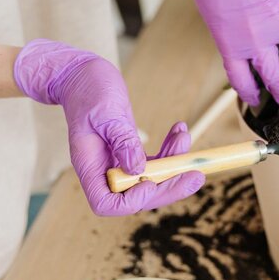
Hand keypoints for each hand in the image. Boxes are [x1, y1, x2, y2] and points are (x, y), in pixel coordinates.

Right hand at [13, 39, 204, 215]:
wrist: (82, 76)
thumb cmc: (87, 90)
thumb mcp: (106, 112)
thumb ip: (121, 140)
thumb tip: (138, 170)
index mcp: (88, 166)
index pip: (106, 203)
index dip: (131, 200)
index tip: (150, 182)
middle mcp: (103, 170)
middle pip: (137, 196)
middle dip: (169, 188)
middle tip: (196, 176)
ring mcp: (118, 163)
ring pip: (151, 181)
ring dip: (175, 166)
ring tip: (185, 139)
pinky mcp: (130, 152)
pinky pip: (154, 162)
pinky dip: (170, 150)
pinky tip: (179, 131)